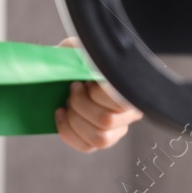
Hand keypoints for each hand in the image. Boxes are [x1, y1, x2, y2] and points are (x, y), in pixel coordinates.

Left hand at [53, 36, 142, 151]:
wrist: (68, 68)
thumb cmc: (77, 56)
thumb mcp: (79, 46)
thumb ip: (81, 49)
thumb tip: (77, 56)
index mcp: (130, 85)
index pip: (118, 99)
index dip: (95, 94)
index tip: (81, 82)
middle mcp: (131, 109)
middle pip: (106, 121)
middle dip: (80, 106)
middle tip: (72, 90)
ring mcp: (118, 127)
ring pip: (100, 138)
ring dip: (75, 121)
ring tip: (67, 104)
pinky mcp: (102, 138)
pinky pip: (86, 146)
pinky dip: (68, 132)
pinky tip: (61, 115)